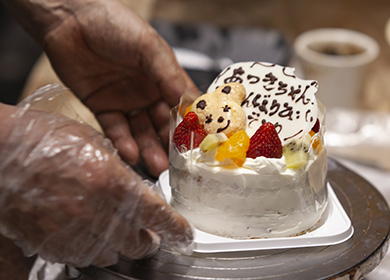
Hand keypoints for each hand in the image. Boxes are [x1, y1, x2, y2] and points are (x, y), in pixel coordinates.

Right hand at [0, 104, 192, 266]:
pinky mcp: (49, 244)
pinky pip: (80, 257)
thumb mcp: (93, 142)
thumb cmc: (43, 139)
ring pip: (110, 254)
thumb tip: (133, 185)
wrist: (0, 152)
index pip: (157, 215)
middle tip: (150, 235)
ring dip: (120, 245)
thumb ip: (118, 168)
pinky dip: (93, 249)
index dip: (175, 229)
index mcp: (111, 183)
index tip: (184, 235)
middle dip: (149, 240)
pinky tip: (91, 235)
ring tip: (118, 232)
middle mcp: (95, 212)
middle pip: (137, 242)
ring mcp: (70, 232)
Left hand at [41, 0, 197, 176]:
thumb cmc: (113, 24)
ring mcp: (125, 101)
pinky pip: (115, 129)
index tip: (197, 142)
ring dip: (149, 148)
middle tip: (177, 164)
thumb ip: (167, 73)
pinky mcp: (102, 108)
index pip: (182, 104)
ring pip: (141, 131)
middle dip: (170, 143)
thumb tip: (186, 100)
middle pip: (162, 123)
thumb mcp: (148, 45)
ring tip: (157, 166)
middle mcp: (147, 91)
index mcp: (164, 76)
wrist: (70, 20)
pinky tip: (131, 154)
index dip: (190, 123)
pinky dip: (123, 142)